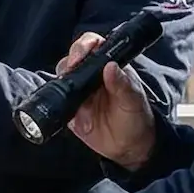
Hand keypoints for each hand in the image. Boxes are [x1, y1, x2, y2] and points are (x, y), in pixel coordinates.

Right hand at [58, 31, 156, 170]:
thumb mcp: (133, 101)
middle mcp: (91, 75)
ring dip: (61, 80)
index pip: (92, 45)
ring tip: (69, 92)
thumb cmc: (137, 118)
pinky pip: (58, 100)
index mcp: (108, 66)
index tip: (80, 56)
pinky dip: (56, 100)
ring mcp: (80, 91)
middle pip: (72, 59)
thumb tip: (110, 66)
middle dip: (69, 62)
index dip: (83, 46)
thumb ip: (123, 84)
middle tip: (70, 72)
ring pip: (62, 77)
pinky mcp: (71, 109)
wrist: (130, 147)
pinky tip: (63, 105)